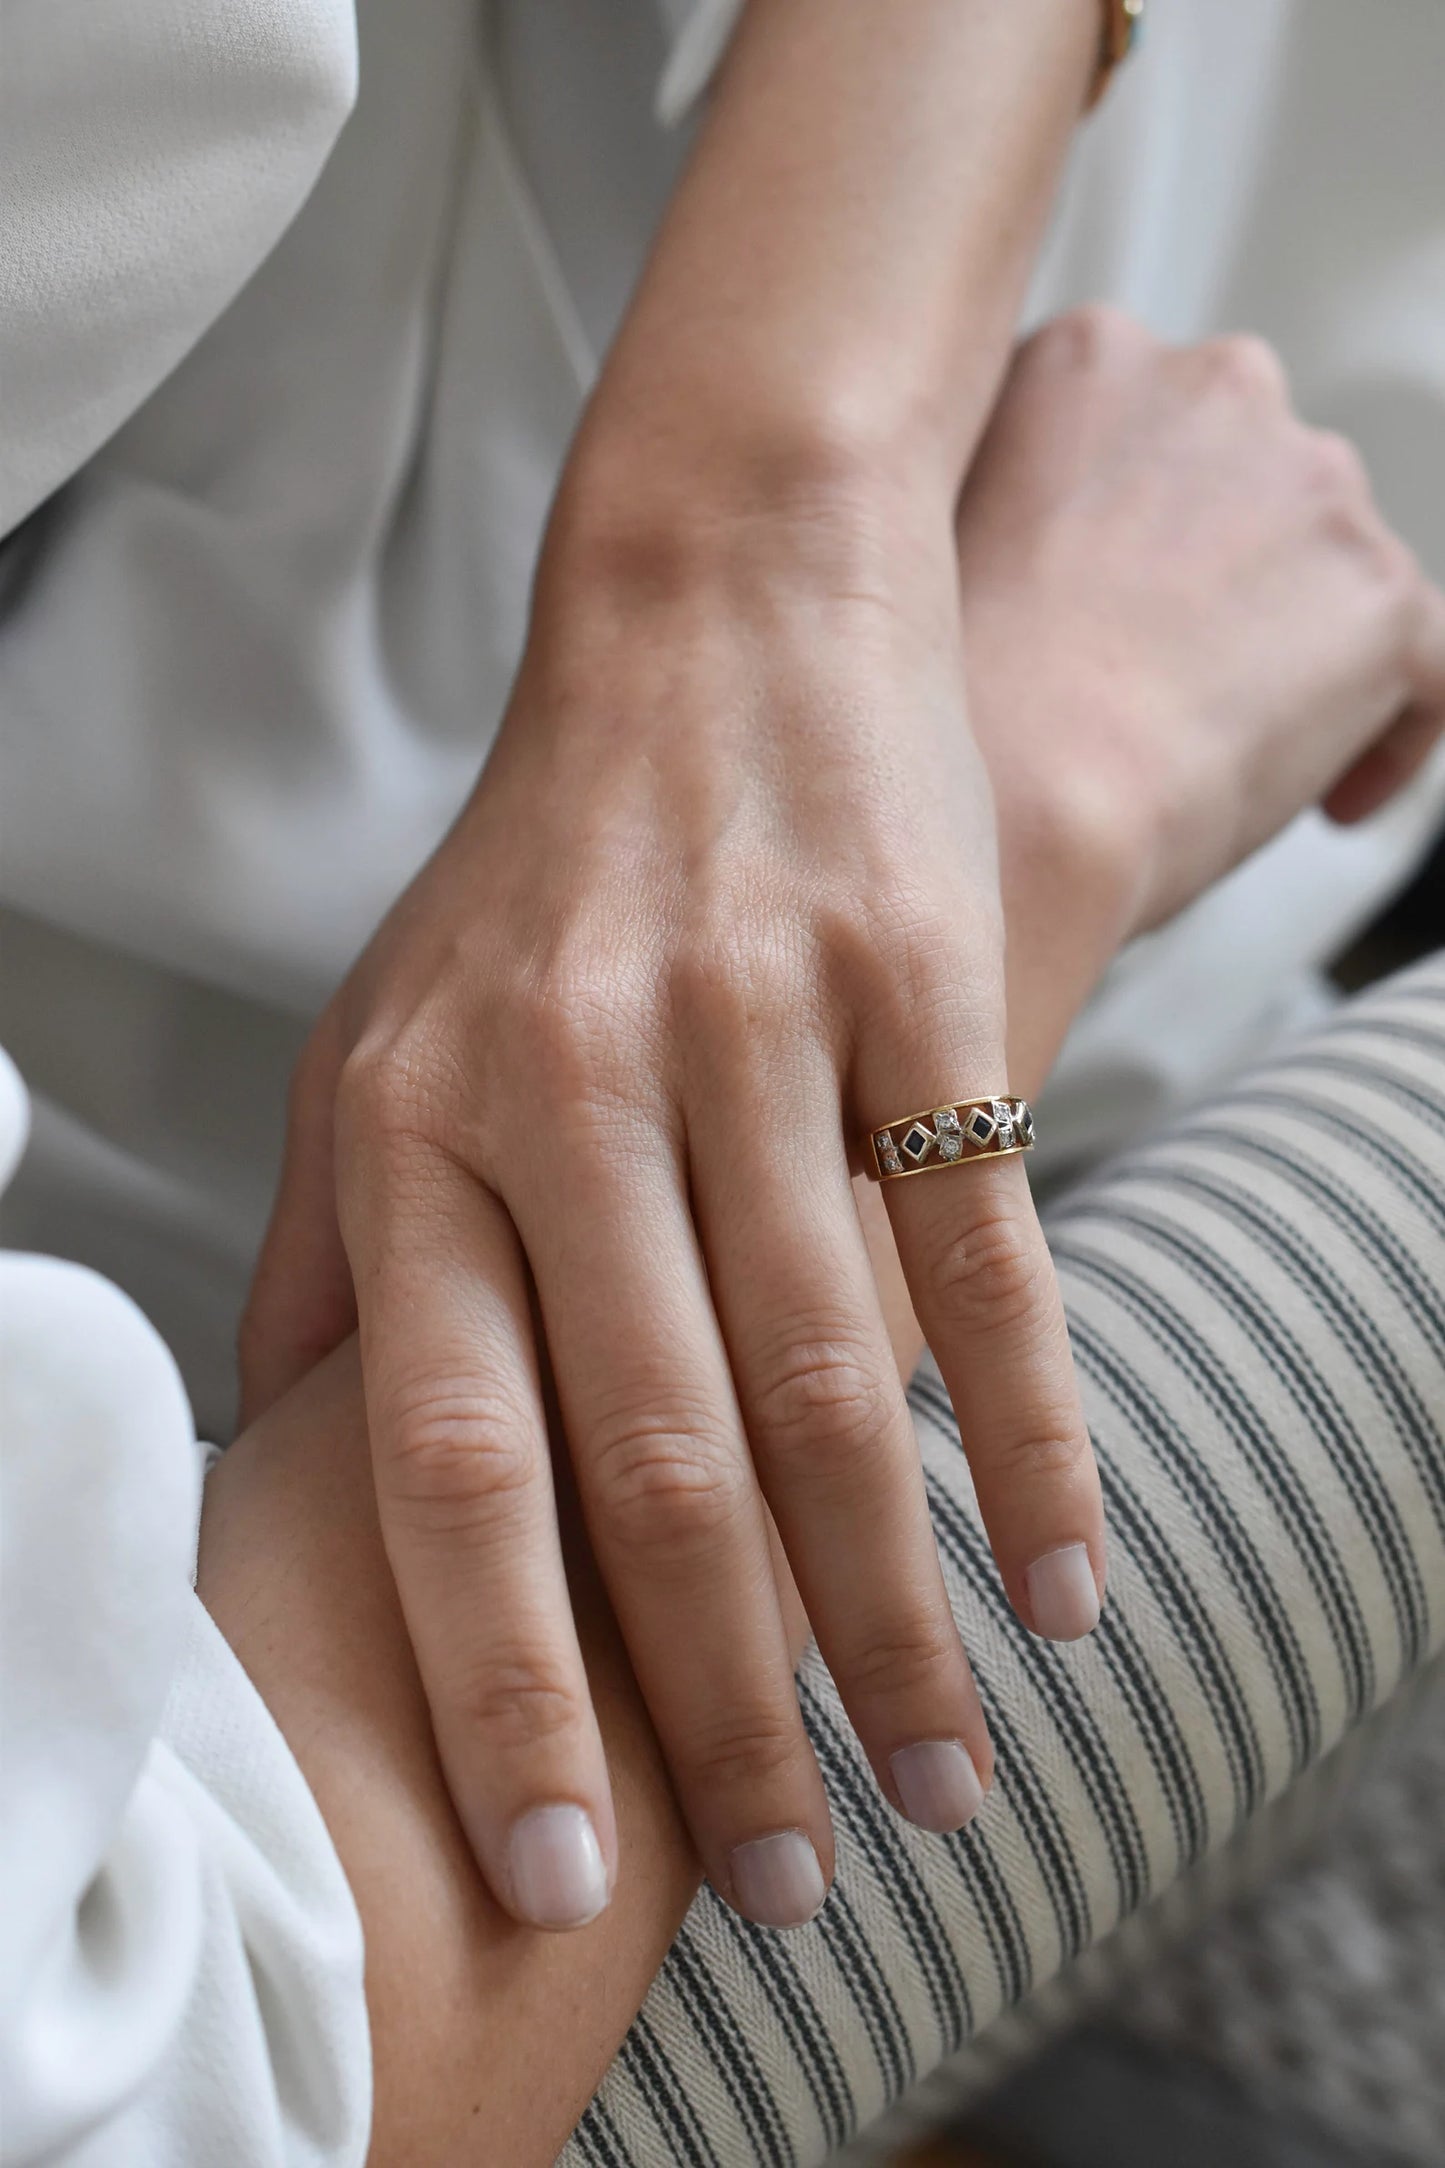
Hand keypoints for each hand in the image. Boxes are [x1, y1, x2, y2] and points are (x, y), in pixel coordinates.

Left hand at [241, 443, 1102, 1930]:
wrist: (710, 601)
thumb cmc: (542, 863)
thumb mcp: (375, 1037)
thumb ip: (325, 1256)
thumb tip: (279, 1462)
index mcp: (417, 1126)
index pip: (451, 1463)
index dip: (499, 1683)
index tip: (560, 1867)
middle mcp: (573, 1087)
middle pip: (663, 1463)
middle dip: (733, 1710)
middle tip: (804, 1889)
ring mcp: (755, 1027)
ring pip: (838, 1385)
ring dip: (895, 1615)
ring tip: (944, 1783)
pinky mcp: (916, 978)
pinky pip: (982, 1250)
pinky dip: (1037, 1436)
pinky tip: (1067, 1583)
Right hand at [958, 309, 1444, 962]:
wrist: (1022, 802)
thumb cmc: (955, 715)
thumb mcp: (939, 551)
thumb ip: (1017, 512)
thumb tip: (1068, 570)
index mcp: (1090, 360)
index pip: (1152, 426)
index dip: (1137, 530)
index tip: (1115, 607)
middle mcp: (1217, 387)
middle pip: (1252, 483)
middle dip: (1223, 579)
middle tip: (1161, 689)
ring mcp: (1315, 485)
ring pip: (1336, 568)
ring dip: (1294, 651)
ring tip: (1219, 758)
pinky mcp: (1386, 597)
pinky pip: (1427, 660)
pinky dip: (1390, 731)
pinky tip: (1325, 801)